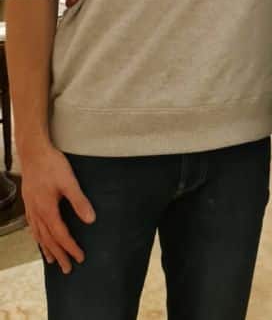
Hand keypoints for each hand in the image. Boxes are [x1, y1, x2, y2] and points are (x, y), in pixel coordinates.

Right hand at [20, 143, 95, 272]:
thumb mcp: (69, 181)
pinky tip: (39, 239)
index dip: (70, 247)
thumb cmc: (52, 165)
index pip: (60, 235)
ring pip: (38, 235)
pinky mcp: (29, 202)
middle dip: (59, 255)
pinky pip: (32, 227)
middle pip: (48, 240)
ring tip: (53, 261)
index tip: (80, 257)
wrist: (33, 152)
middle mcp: (37, 213)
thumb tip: (91, 220)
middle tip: (68, 269)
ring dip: (46, 249)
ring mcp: (31, 209)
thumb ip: (79, 201)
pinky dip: (37, 237)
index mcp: (47, 209)